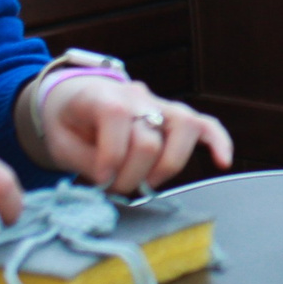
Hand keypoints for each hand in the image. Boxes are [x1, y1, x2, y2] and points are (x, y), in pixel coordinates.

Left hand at [40, 77, 232, 195]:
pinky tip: (222, 162)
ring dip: (167, 165)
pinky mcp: (175, 117)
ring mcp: (160, 104)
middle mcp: (138, 96)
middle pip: (149, 137)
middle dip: (131, 174)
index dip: (110, 156)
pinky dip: (217, 142)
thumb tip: (112, 179)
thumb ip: (86, 160)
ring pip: (184, 126)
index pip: (118, 117)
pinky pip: (205, 125)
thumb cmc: (67, 122)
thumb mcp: (60, 142)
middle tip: (115, 188)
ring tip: (148, 183)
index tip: (99, 179)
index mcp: (104, 95)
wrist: (74, 98)